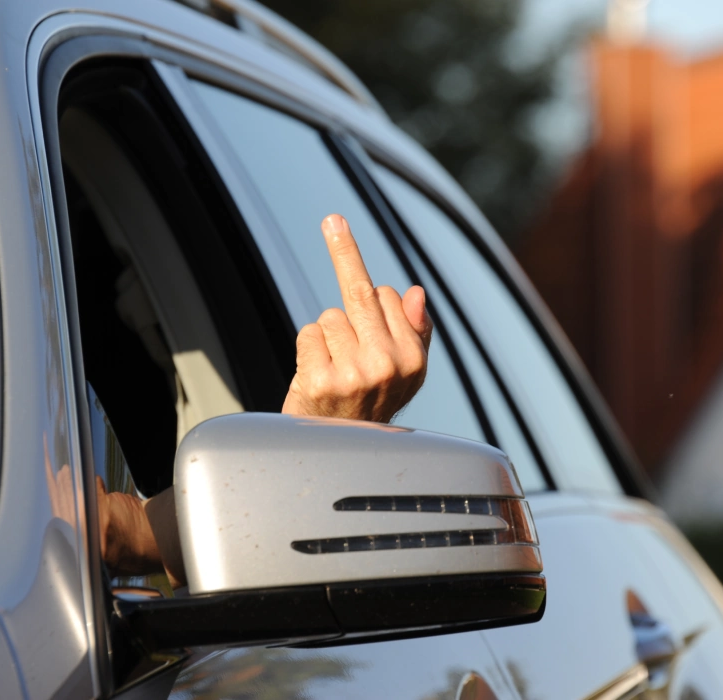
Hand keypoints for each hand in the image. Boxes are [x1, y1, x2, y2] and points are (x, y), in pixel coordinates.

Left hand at [282, 214, 432, 422]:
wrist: (337, 457)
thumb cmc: (366, 410)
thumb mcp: (401, 374)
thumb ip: (413, 331)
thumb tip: (415, 291)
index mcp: (415, 360)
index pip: (388, 294)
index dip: (368, 296)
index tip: (337, 225)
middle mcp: (391, 366)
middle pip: (359, 294)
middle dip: (345, 293)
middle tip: (332, 224)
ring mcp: (357, 374)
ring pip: (330, 317)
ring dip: (325, 340)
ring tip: (332, 372)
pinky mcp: (323, 381)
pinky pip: (309, 333)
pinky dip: (306, 351)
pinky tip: (317, 379)